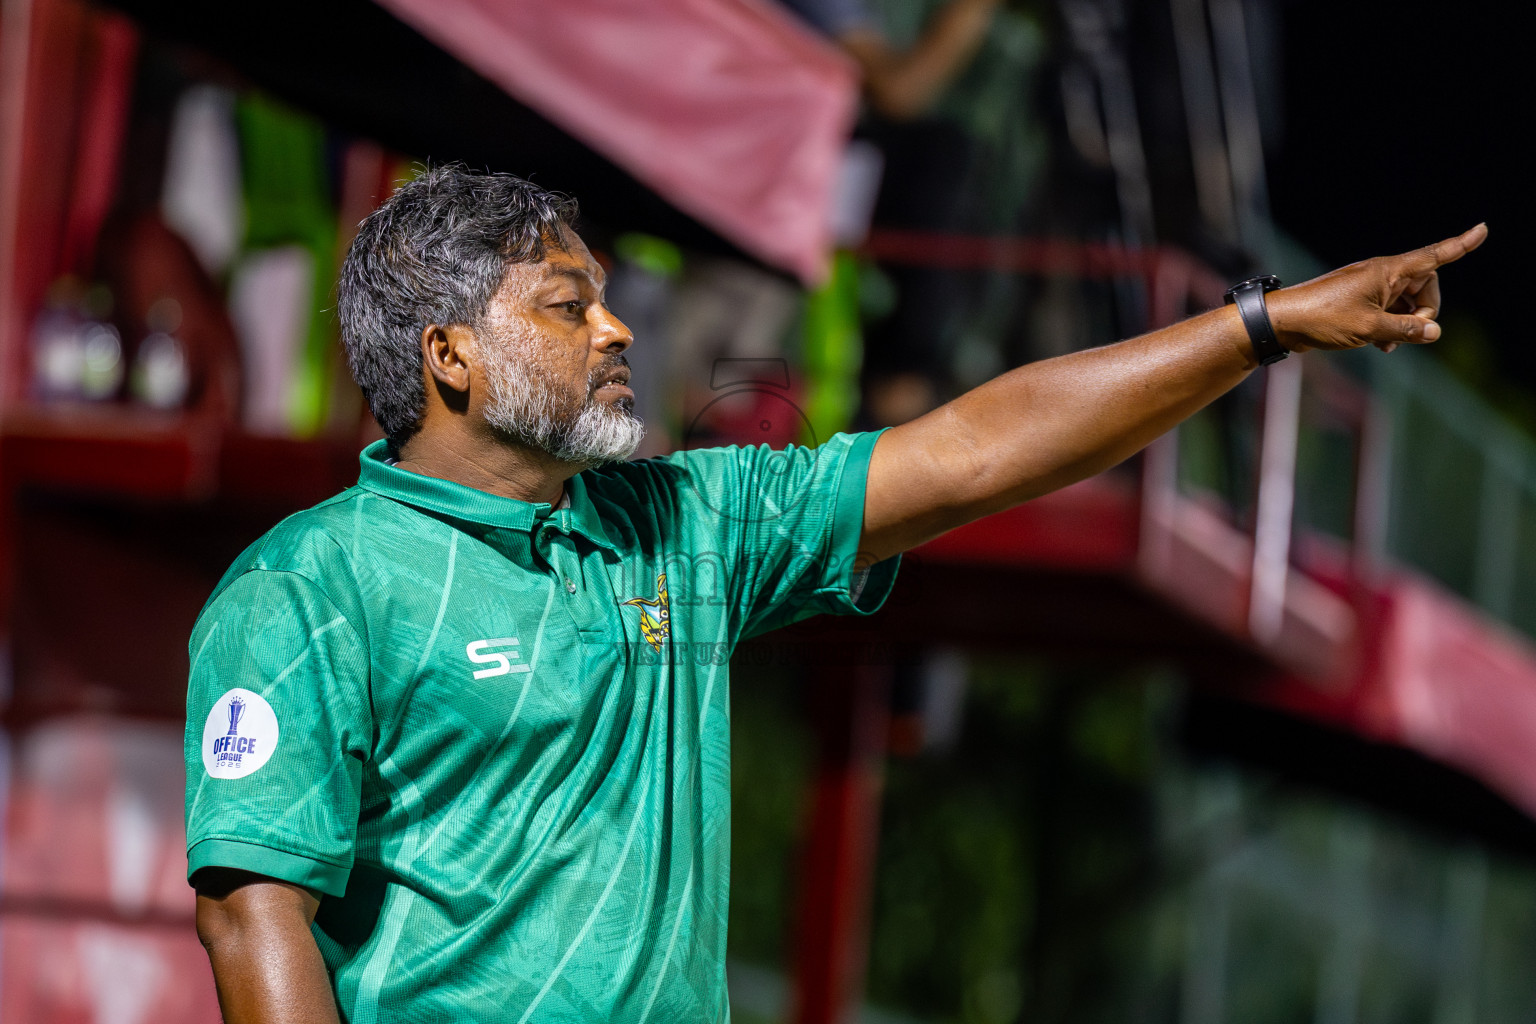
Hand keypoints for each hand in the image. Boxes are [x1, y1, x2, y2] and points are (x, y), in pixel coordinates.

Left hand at [1267, 223, 1486, 355]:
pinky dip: (1391, 326)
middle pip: (1424, 286)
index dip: (1460, 245)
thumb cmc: (1323, 319)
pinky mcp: (1359, 300)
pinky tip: (1381, 347)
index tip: (1483, 229)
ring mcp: (1369, 287)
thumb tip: (1433, 332)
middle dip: (1425, 311)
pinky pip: (1388, 310)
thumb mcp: (1370, 329)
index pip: (1433, 256)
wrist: (1283, 322)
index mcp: (1387, 271)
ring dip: (1406, 323)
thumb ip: (1405, 330)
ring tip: (1389, 345)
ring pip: (1406, 302)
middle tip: (1409, 333)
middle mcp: (1381, 274)